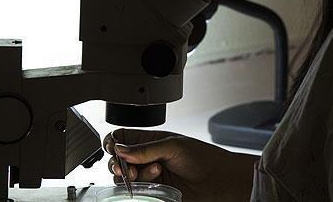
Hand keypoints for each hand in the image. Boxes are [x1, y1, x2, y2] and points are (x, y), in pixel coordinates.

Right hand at [103, 128, 257, 201]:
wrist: (218, 180)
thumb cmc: (203, 158)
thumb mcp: (172, 146)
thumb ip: (144, 149)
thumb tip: (120, 149)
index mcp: (150, 141)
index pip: (122, 139)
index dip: (114, 143)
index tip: (113, 148)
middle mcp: (147, 159)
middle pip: (118, 161)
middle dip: (119, 164)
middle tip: (129, 167)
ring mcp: (149, 177)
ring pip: (124, 179)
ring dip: (134, 176)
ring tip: (155, 172)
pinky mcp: (153, 193)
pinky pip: (136, 192)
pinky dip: (140, 188)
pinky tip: (154, 182)